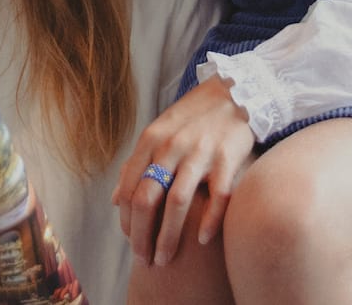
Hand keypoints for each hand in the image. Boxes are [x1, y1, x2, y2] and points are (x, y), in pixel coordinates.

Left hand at [113, 74, 254, 266]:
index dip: (127, 221)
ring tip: (165, 259)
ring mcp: (201, 152)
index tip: (131, 242)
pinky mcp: (228, 157)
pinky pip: (218, 196)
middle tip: (144, 261)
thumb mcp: (159, 131)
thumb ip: (136, 163)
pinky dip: (209, 220)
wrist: (237, 91)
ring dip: (169, 236)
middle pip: (148, 199)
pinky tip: (201, 240)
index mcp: (152, 139)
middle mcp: (172, 146)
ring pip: (178, 202)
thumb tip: (114, 200)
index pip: (129, 188)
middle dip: (142, 235)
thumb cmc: (194, 117)